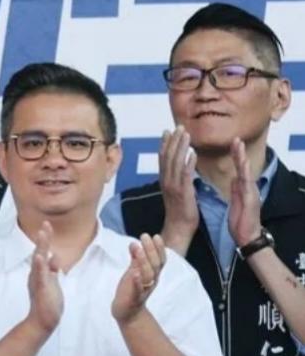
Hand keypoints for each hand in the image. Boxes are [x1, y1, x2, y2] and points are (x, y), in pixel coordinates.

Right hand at [26, 222, 62, 333]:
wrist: (42, 321)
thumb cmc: (48, 303)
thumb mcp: (52, 282)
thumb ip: (52, 269)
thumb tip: (54, 256)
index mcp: (41, 272)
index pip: (43, 252)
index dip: (45, 239)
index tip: (47, 226)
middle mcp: (37, 274)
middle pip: (39, 252)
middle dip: (43, 238)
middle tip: (46, 224)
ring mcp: (38, 281)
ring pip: (39, 261)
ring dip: (41, 247)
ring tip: (43, 234)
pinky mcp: (41, 289)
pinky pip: (40, 276)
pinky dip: (40, 266)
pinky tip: (41, 257)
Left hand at [112, 234, 165, 324]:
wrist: (128, 313)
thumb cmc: (132, 289)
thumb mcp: (134, 272)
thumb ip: (136, 259)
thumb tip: (135, 243)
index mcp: (153, 274)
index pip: (160, 260)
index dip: (159, 248)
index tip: (155, 236)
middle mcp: (151, 281)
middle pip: (155, 265)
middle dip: (151, 250)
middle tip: (144, 236)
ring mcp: (143, 289)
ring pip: (148, 275)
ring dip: (143, 261)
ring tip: (138, 248)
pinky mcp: (134, 297)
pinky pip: (137, 289)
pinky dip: (137, 281)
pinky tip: (134, 273)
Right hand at [158, 126, 198, 249]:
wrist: (178, 228)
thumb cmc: (180, 212)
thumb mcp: (175, 192)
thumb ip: (176, 179)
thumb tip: (179, 168)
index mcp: (164, 180)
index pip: (163, 158)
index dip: (165, 143)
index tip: (168, 131)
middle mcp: (166, 181)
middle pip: (168, 156)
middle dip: (173, 140)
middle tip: (179, 127)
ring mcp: (173, 186)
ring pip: (175, 162)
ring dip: (180, 147)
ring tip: (185, 134)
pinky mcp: (183, 192)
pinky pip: (185, 175)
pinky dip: (188, 163)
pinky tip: (192, 153)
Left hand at [228, 137, 262, 246]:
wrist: (247, 236)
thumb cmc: (241, 220)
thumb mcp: (236, 201)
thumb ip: (236, 189)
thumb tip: (234, 178)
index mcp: (243, 188)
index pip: (239, 168)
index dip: (236, 155)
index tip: (232, 141)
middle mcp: (248, 188)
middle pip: (244, 166)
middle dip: (240, 152)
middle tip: (236, 138)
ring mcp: (251, 193)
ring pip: (246, 172)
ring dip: (243, 159)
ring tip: (239, 145)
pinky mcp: (250, 200)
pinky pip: (247, 185)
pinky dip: (245, 174)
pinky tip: (243, 166)